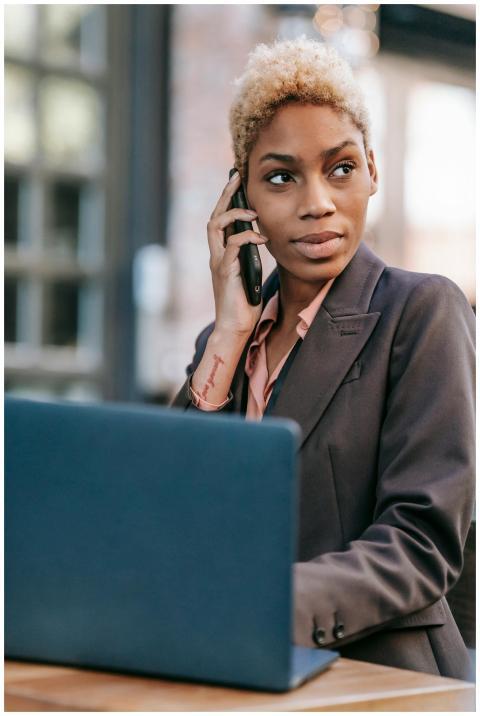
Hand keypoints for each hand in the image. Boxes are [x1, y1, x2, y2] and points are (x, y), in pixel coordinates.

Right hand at [207, 171, 267, 337]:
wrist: (235, 327)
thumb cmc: (244, 304)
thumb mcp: (250, 274)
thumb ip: (250, 257)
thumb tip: (262, 240)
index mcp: (221, 255)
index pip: (220, 221)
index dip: (226, 201)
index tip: (236, 183)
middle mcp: (216, 255)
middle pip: (214, 217)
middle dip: (225, 196)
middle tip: (236, 178)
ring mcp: (218, 263)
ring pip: (216, 226)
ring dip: (234, 214)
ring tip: (252, 211)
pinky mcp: (225, 271)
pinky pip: (233, 246)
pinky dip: (247, 237)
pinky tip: (261, 238)